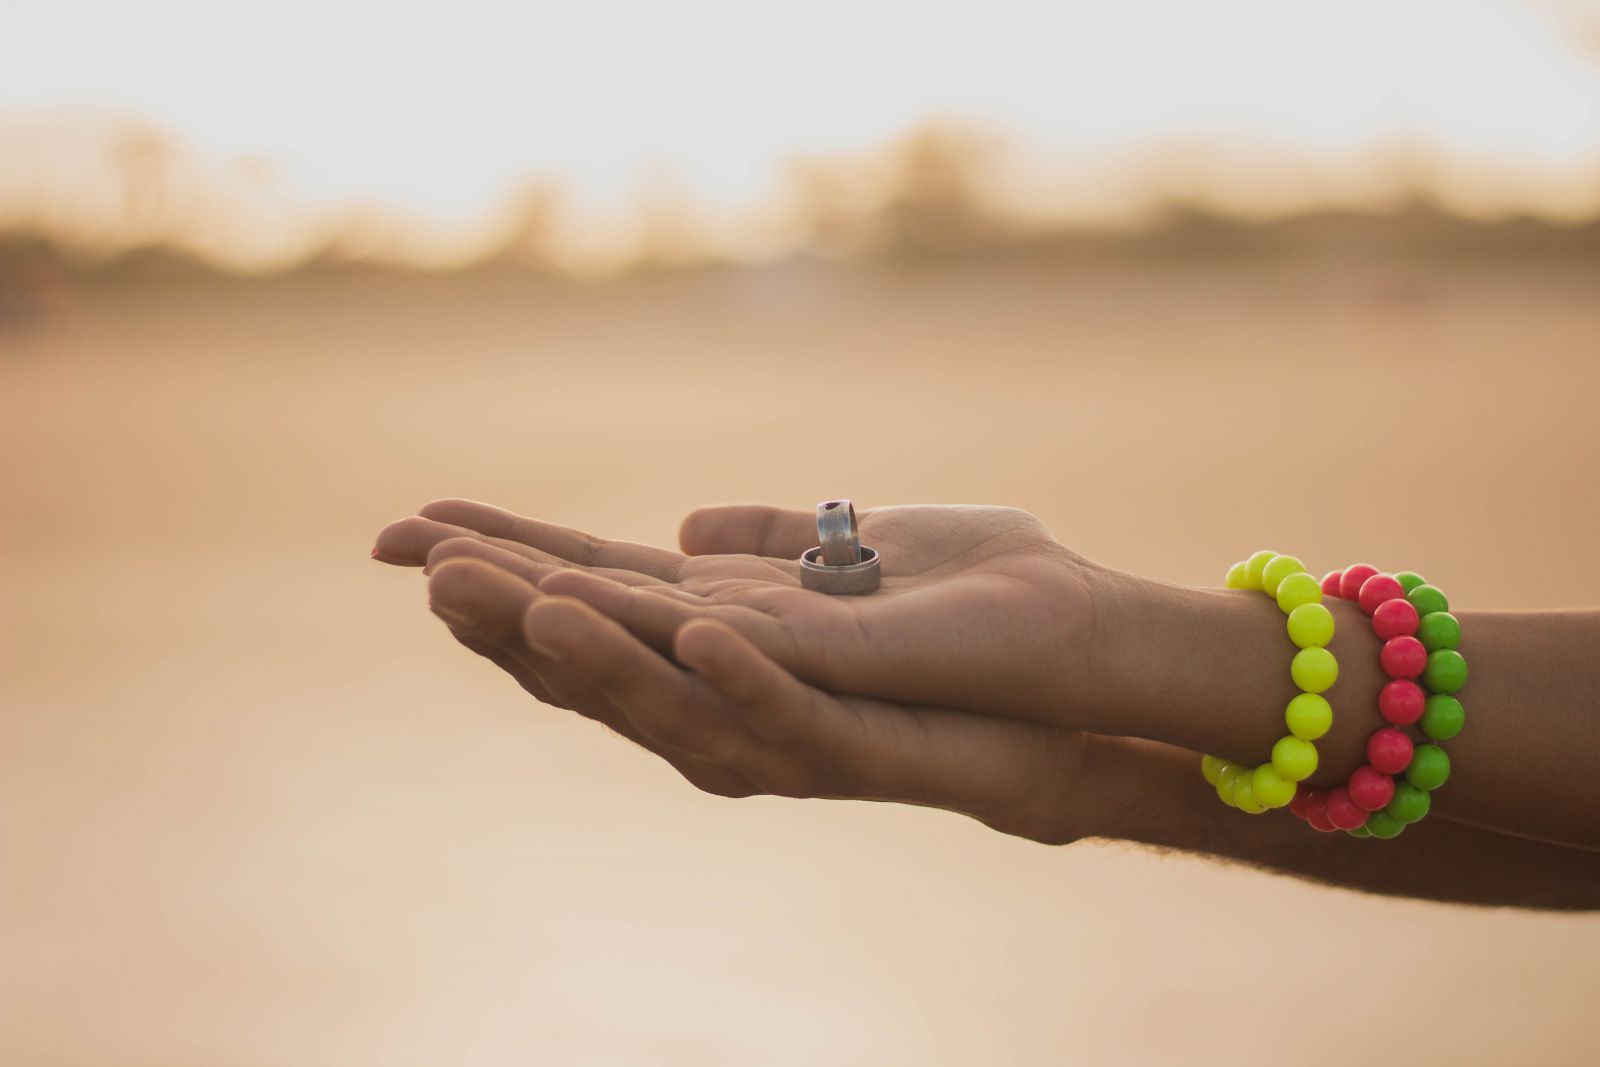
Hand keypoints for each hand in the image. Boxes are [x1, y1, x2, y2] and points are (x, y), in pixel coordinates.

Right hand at [373, 499, 1112, 729]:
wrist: (1045, 701)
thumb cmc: (944, 630)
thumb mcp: (837, 570)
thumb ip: (758, 554)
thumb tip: (689, 527)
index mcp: (715, 639)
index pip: (588, 595)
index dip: (503, 564)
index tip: (415, 528)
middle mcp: (724, 694)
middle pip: (595, 652)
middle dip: (505, 610)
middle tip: (419, 562)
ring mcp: (782, 721)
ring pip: (667, 690)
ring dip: (595, 646)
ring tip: (521, 596)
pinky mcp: (851, 733)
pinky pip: (786, 707)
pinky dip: (739, 672)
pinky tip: (699, 628)